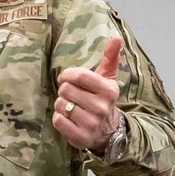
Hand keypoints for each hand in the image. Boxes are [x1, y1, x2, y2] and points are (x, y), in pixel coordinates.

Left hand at [53, 37, 122, 152]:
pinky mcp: (81, 137)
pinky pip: (58, 121)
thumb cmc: (102, 99)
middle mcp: (101, 107)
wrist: (108, 132)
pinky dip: (59, 119)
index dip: (67, 75)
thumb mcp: (108, 78)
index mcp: (109, 90)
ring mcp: (92, 124)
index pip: (78, 75)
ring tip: (72, 108)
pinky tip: (69, 119)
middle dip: (65, 91)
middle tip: (73, 96)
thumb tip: (116, 37)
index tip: (66, 78)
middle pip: (65, 89)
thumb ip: (110, 57)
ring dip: (62, 105)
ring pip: (60, 105)